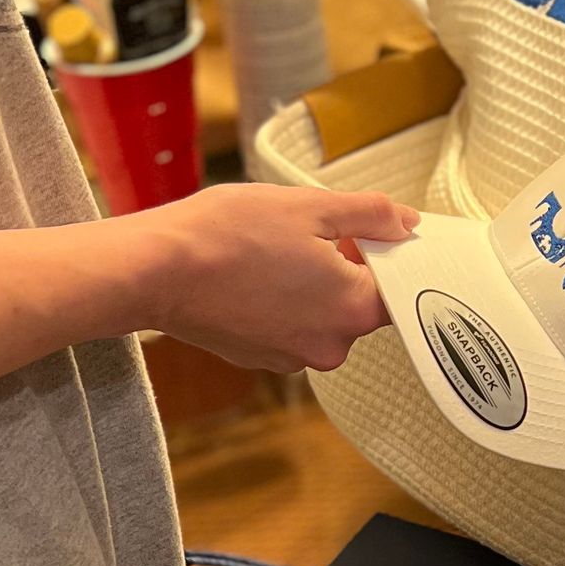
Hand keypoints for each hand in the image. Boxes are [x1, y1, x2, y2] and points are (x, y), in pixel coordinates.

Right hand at [128, 183, 417, 372]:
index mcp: (353, 309)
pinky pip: (290, 326)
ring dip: (312, 285)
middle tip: (311, 231)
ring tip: (274, 251)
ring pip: (323, 315)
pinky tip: (254, 274)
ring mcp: (293, 358)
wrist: (157, 270)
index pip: (400, 288)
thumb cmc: (230, 233)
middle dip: (346, 267)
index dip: (389, 255)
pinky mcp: (260, 359)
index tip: (368, 231)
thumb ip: (371, 215)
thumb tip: (406, 223)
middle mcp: (331, 346)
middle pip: (360, 304)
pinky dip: (282, 302)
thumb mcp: (312, 206)